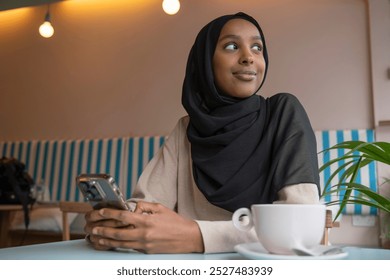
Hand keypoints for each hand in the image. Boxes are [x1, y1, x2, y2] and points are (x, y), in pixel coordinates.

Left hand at [85, 201, 203, 253]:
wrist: (189, 237)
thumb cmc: (175, 222)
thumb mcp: (160, 208)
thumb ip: (144, 206)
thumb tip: (132, 207)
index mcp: (147, 221)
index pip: (123, 216)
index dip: (109, 213)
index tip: (100, 212)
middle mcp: (144, 234)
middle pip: (117, 232)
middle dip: (103, 230)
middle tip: (92, 228)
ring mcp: (144, 244)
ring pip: (120, 243)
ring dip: (106, 241)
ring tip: (96, 238)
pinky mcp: (146, 251)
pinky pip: (128, 247)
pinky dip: (117, 245)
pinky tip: (110, 243)